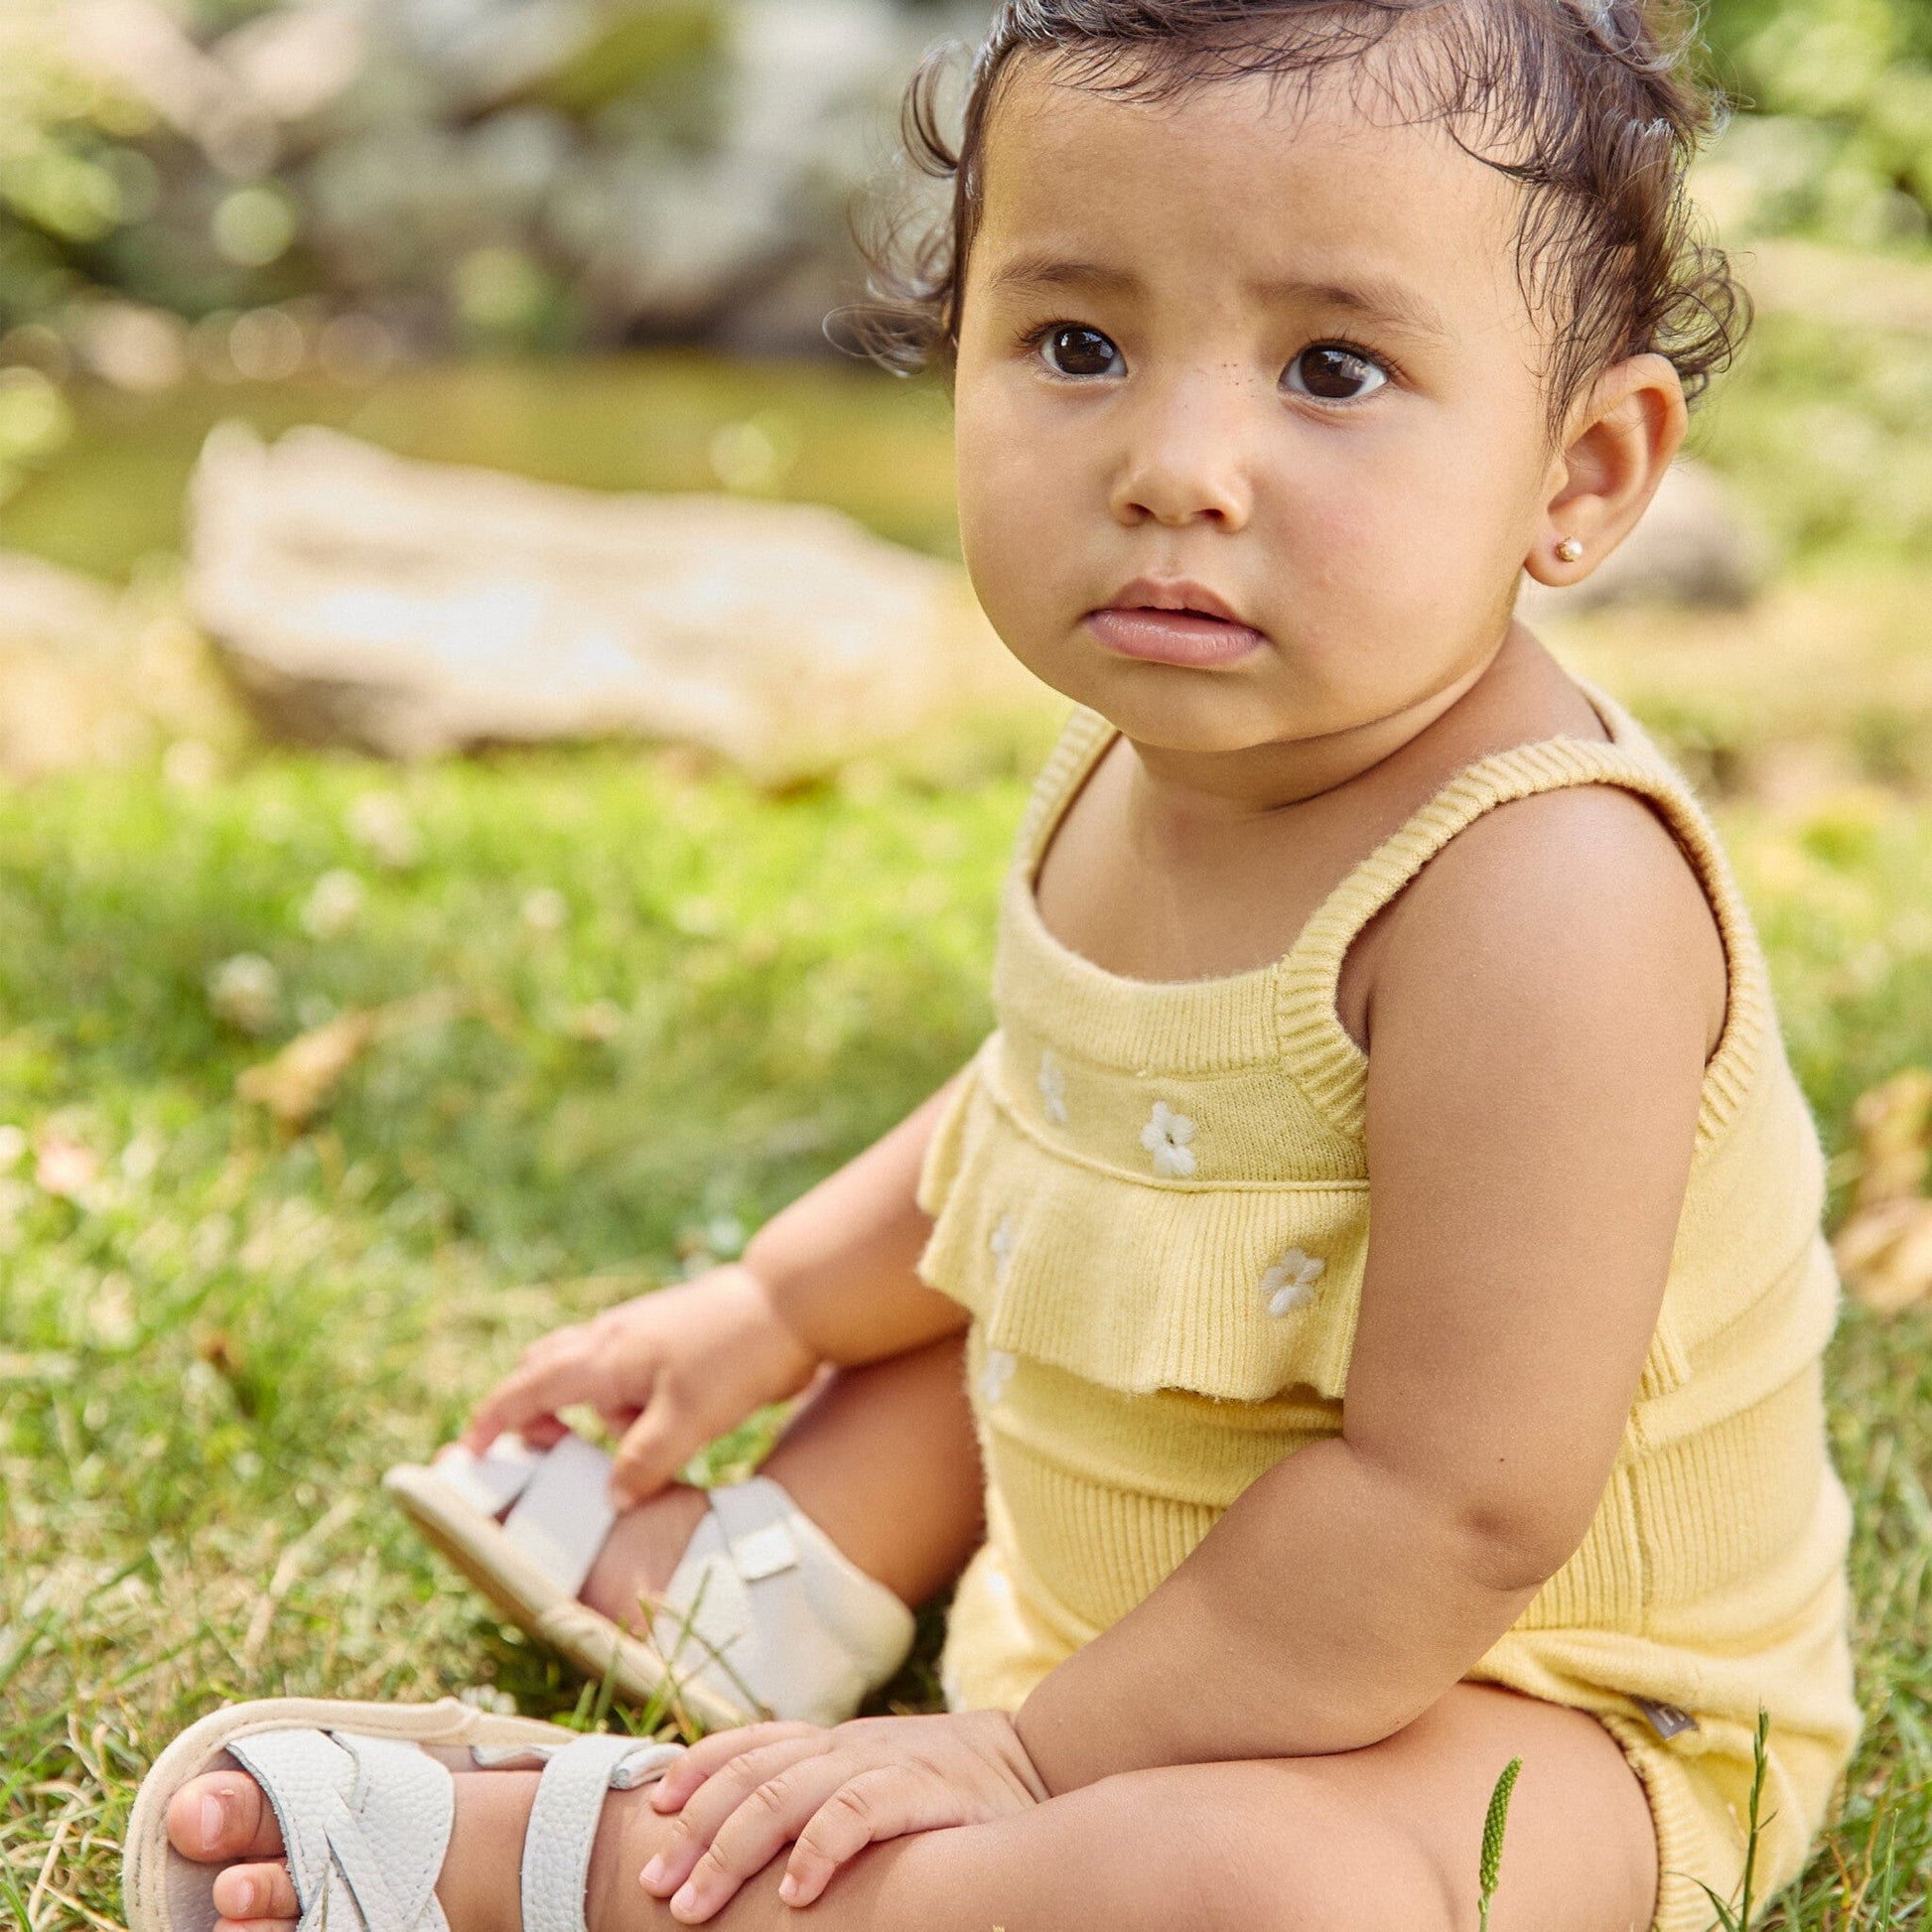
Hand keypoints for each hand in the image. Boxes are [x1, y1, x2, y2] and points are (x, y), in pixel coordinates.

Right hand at [461, 1265, 817, 1505]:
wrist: (793, 1303)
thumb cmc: (740, 1356)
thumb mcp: (691, 1420)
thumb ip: (644, 1462)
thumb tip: (610, 1501)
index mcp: (606, 1355)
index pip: (528, 1388)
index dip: (494, 1420)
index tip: (469, 1453)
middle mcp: (613, 1336)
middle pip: (546, 1369)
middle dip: (528, 1411)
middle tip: (530, 1456)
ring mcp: (640, 1330)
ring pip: (587, 1370)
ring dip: (586, 1411)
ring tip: (616, 1454)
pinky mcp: (667, 1334)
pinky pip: (623, 1370)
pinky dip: (620, 1400)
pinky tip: (653, 1425)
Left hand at [639, 1711, 1047, 1920]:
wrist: (1037, 1761)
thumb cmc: (952, 1788)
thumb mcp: (879, 1779)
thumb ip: (828, 1797)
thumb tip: (762, 1846)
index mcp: (834, 1744)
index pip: (751, 1745)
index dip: (698, 1770)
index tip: (654, 1811)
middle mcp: (848, 1746)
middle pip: (754, 1779)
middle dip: (698, 1833)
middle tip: (659, 1889)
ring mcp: (883, 1763)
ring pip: (789, 1794)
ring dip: (735, 1850)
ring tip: (699, 1904)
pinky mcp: (922, 1791)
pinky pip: (859, 1812)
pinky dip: (820, 1849)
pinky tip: (795, 1892)